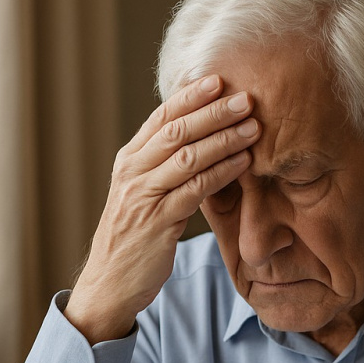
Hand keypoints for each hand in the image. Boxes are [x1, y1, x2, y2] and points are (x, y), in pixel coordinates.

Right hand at [65, 74, 260, 342]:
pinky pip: (194, 190)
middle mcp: (132, 173)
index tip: (218, 79)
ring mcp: (143, 196)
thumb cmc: (134, 237)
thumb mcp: (144, 194)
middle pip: (176, 131)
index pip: (161, 118)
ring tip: (253, 128)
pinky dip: (221, 173)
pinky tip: (243, 163)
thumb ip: (164, 167)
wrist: (109, 283)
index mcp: (129, 161)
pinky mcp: (156, 222)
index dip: (190, 96)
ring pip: (187, 157)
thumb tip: (199, 139)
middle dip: (213, 112)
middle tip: (246, 98)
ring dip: (224, 140)